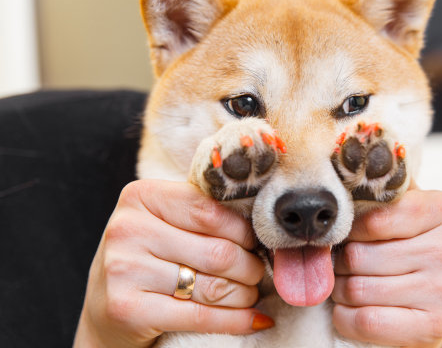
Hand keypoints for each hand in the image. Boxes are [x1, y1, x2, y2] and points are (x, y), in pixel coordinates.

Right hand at [74, 180, 270, 347]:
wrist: (103, 308)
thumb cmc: (147, 257)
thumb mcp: (164, 222)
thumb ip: (201, 213)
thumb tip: (261, 223)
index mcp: (141, 196)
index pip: (211, 211)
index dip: (244, 231)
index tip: (256, 243)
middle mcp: (128, 229)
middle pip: (217, 251)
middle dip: (249, 267)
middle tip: (256, 273)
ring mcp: (123, 270)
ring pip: (214, 286)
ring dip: (244, 294)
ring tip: (250, 294)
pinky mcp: (127, 309)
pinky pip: (200, 316)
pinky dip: (235, 320)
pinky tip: (253, 319)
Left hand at [332, 186, 441, 346]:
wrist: (428, 299)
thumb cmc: (404, 245)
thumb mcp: (397, 209)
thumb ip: (374, 194)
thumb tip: (336, 181)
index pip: (373, 218)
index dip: (349, 229)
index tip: (348, 234)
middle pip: (359, 255)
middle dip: (340, 263)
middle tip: (344, 264)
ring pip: (358, 289)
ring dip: (340, 290)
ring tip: (349, 284)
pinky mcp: (433, 326)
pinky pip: (365, 321)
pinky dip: (345, 317)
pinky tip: (351, 309)